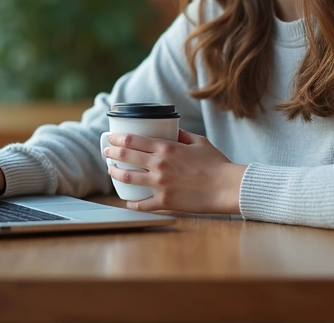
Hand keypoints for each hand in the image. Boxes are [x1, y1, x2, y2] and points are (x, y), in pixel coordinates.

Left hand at [103, 129, 246, 213]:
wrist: (227, 187)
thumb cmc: (216, 163)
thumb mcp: (199, 142)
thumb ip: (183, 135)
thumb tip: (173, 129)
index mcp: (167, 148)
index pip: (133, 140)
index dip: (118, 138)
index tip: (112, 137)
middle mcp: (159, 165)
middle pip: (126, 157)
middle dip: (111, 153)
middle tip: (107, 152)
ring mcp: (160, 184)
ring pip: (128, 178)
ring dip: (115, 173)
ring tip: (110, 170)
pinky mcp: (165, 201)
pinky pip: (142, 203)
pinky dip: (132, 203)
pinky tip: (127, 201)